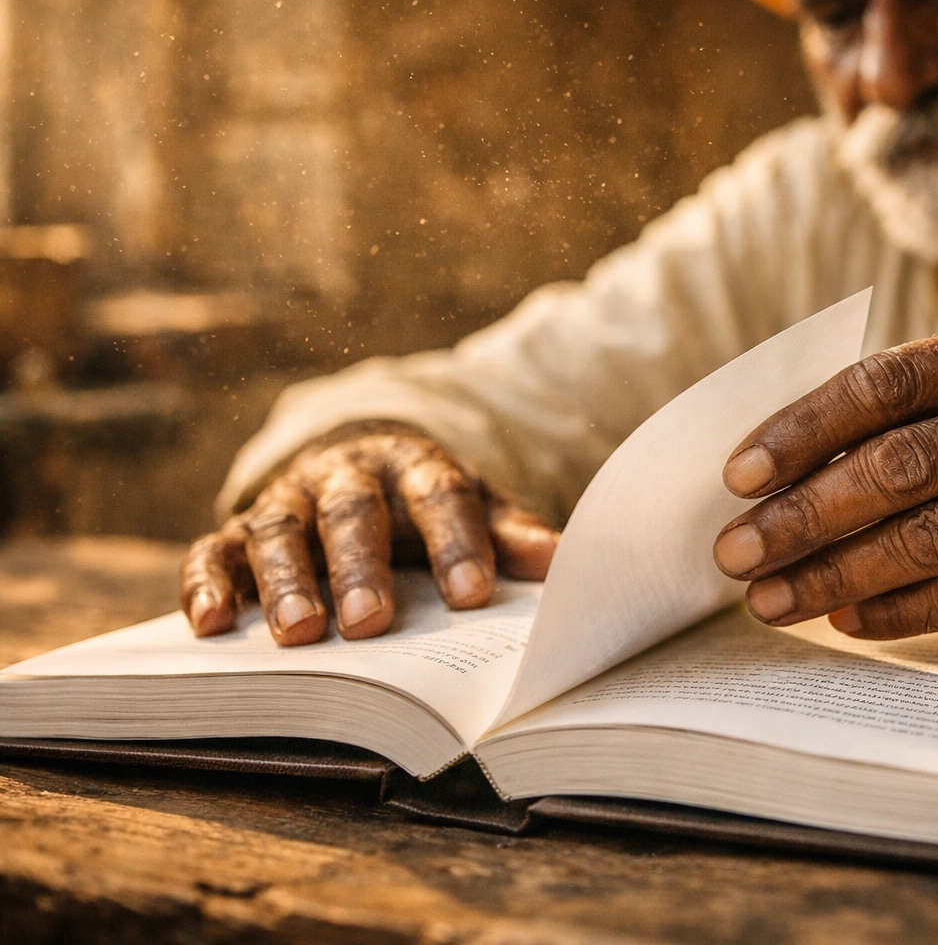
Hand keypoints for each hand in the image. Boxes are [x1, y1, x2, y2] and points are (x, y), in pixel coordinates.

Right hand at [179, 431, 558, 644]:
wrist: (358, 469)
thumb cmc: (425, 508)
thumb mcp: (475, 512)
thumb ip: (510, 535)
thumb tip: (564, 560)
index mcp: (415, 467)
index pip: (439, 496)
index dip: (456, 543)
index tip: (472, 595)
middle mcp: (345, 476)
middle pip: (353, 514)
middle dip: (362, 568)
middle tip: (373, 622)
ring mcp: (287, 500)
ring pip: (280, 532)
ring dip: (286, 582)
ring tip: (300, 635)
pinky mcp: (236, 530)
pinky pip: (213, 551)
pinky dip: (207, 584)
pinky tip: (210, 624)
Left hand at [711, 323, 937, 645]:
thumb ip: (902, 423)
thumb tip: (769, 476)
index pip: (882, 384)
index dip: (802, 430)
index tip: (737, 475)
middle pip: (900, 466)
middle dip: (805, 514)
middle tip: (736, 551)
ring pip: (931, 537)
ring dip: (836, 574)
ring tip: (771, 600)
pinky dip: (899, 611)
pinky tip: (845, 621)